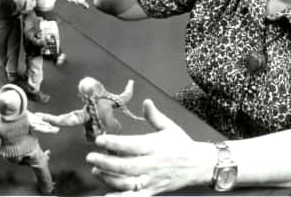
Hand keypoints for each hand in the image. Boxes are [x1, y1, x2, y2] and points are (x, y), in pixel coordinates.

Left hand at [86, 99, 214, 194]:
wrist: (199, 165)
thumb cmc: (182, 145)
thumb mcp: (169, 127)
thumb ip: (154, 116)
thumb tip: (145, 101)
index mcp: (155, 146)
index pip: (131, 145)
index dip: (114, 143)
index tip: (100, 140)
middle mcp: (153, 164)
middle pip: (126, 166)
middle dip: (106, 162)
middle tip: (91, 157)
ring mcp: (152, 179)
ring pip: (128, 183)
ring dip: (110, 178)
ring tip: (96, 171)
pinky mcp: (153, 190)